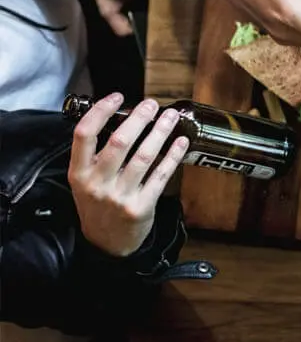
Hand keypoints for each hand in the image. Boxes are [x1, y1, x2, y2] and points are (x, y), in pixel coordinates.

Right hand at [69, 94, 188, 256]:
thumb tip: (121, 118)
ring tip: (170, 117)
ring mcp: (119, 196)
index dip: (100, 111)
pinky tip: (181, 142)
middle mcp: (97, 184)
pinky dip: (173, 155)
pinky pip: (161, 175)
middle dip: (139, 119)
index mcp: (78, 174)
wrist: (106, 245)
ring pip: (144, 156)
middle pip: (119, 142)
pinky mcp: (141, 207)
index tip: (117, 96)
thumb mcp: (84, 182)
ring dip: (160, 132)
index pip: (84, 135)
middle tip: (151, 104)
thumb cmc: (98, 205)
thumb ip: (96, 156)